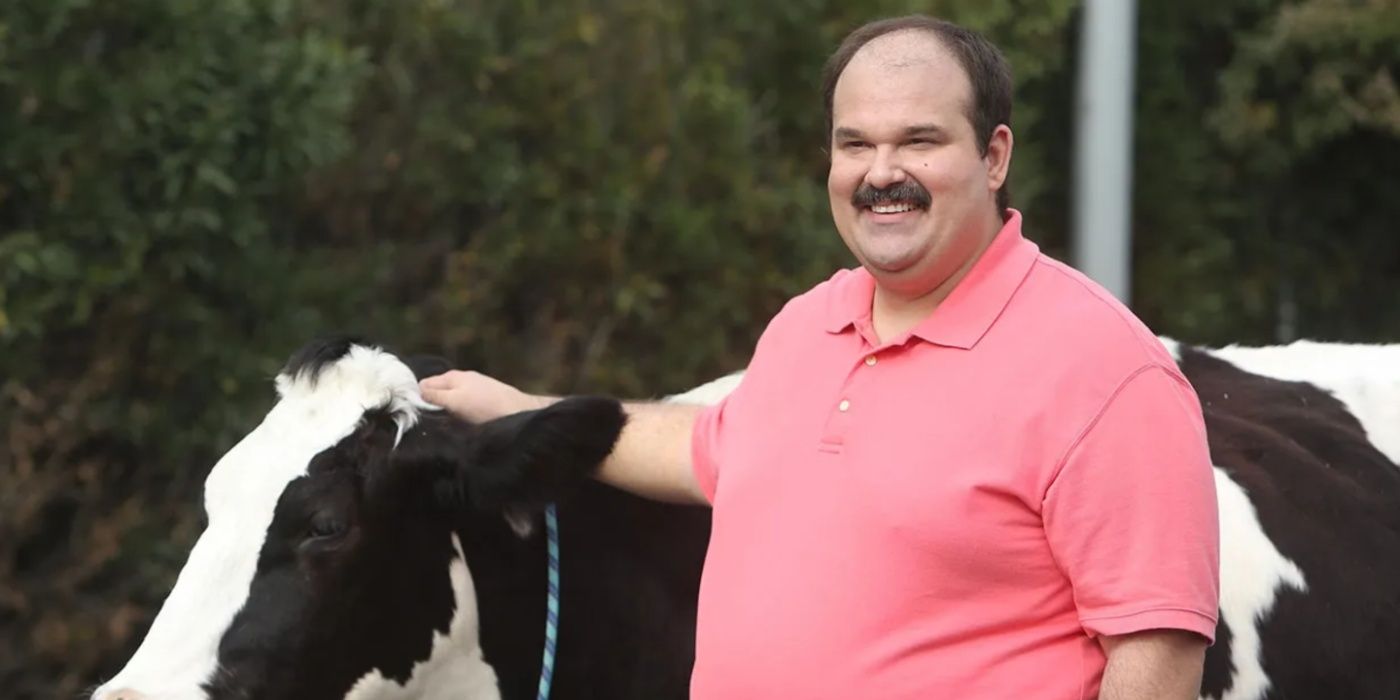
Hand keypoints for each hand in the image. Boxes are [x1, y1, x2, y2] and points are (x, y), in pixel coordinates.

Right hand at [418, 370, 545, 423]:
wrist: (518, 412)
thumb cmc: (485, 406)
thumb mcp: (455, 401)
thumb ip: (435, 396)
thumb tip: (416, 392)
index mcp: (452, 376)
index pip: (424, 384)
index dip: (417, 397)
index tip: (413, 414)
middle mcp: (462, 379)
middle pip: (437, 392)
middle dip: (430, 404)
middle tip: (426, 422)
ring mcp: (473, 389)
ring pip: (450, 400)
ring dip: (445, 411)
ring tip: (443, 426)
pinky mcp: (482, 400)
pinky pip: (462, 406)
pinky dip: (458, 413)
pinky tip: (460, 424)